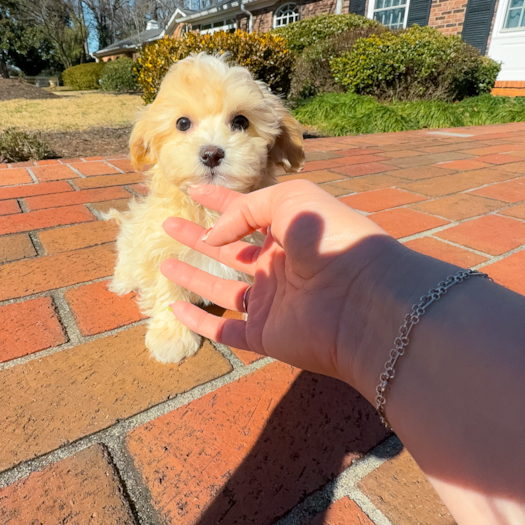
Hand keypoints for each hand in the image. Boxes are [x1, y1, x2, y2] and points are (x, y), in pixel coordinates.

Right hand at [160, 180, 450, 393]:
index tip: (193, 190)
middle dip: (200, 236)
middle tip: (168, 224)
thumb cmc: (332, 237)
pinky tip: (175, 308)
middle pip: (230, 250)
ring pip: (223, 289)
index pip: (247, 212)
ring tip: (164, 263)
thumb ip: (244, 210)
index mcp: (291, 232)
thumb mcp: (289, 199)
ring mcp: (272, 302)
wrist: (360, 297)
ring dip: (194, 276)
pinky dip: (199, 321)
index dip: (219, 201)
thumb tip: (211, 235)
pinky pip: (225, 329)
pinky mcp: (265, 334)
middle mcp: (280, 266)